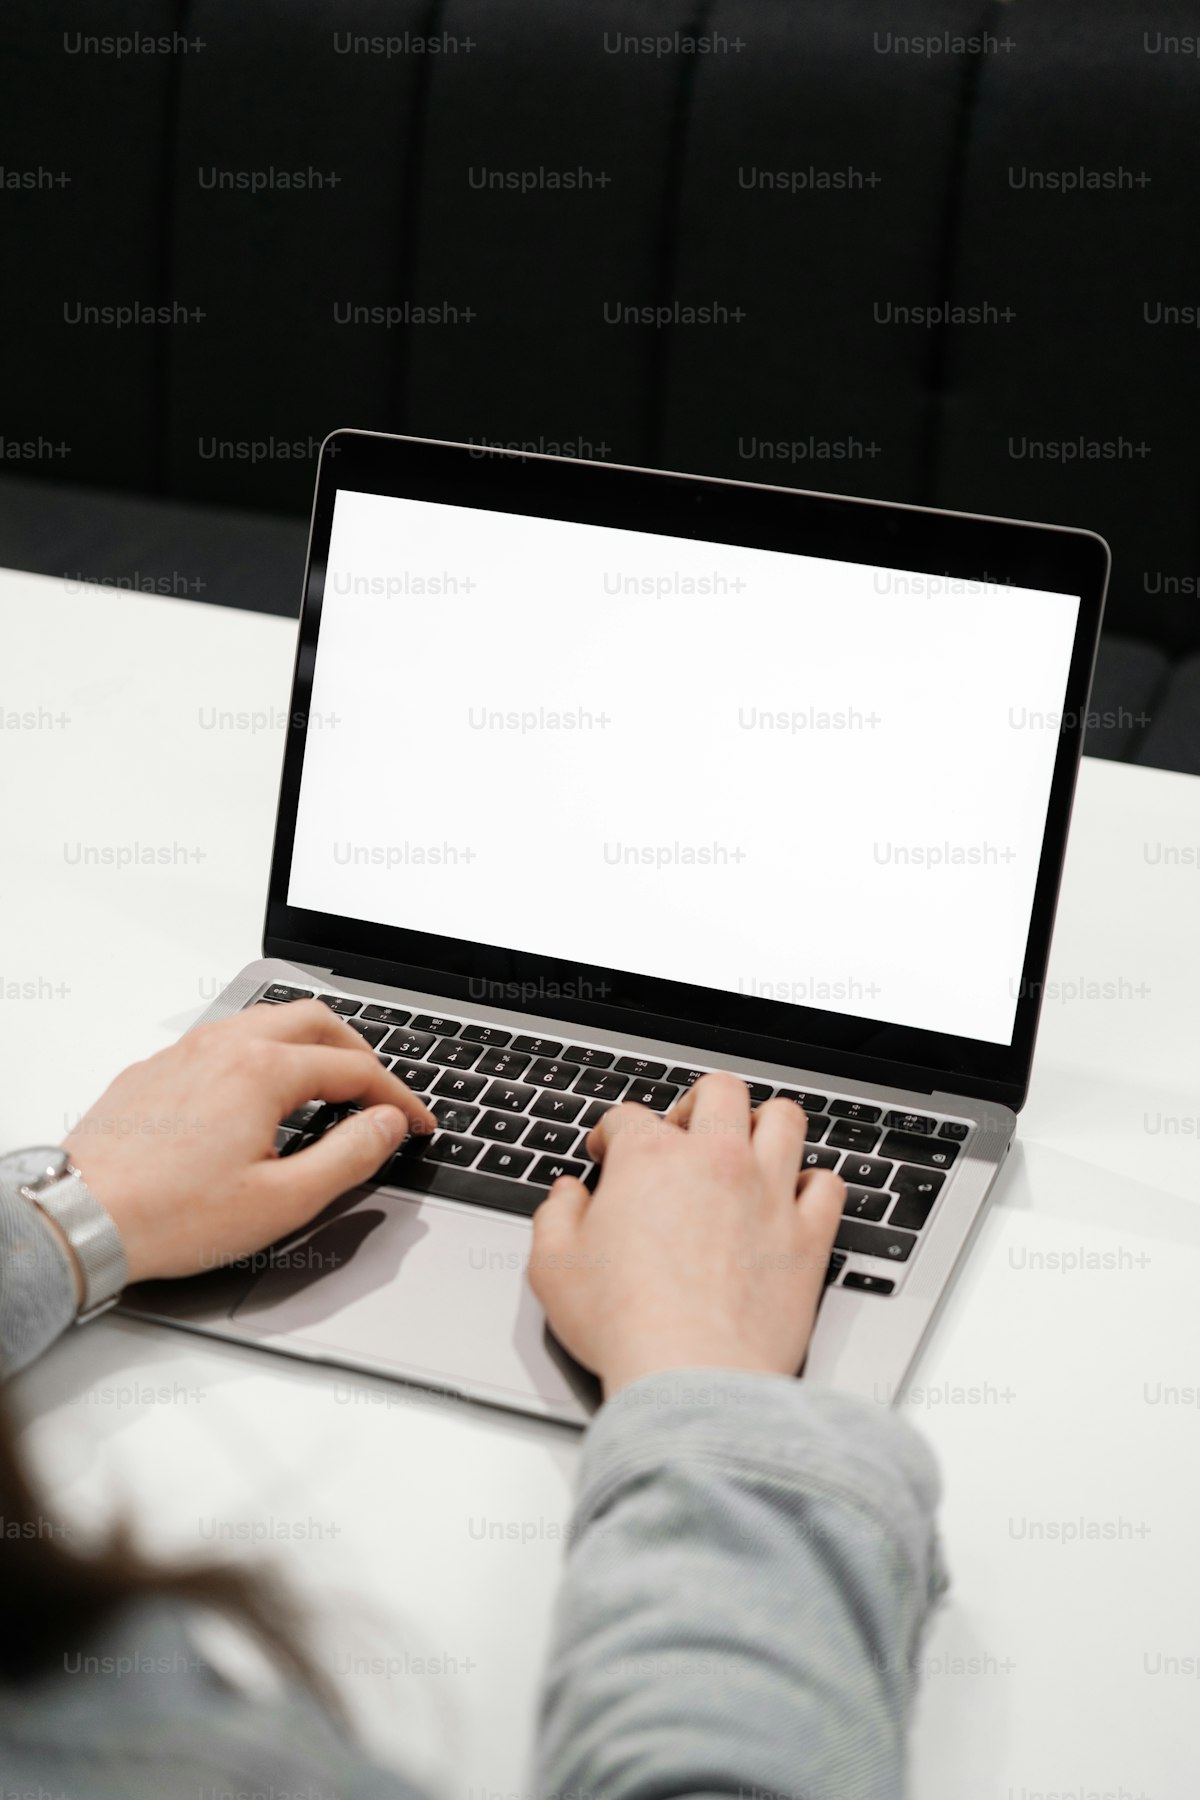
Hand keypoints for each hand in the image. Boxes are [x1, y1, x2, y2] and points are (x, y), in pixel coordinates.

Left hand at [62, 1002, 434, 1283]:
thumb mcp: (282, 1201)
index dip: (398, 1097)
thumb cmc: (169, 1215)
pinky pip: (223, 1039)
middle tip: (380, 1088)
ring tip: (327, 1081)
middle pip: (314, 1020)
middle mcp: (224, 1047)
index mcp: (262, 1071)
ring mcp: (184, 1053)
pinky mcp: (154, 1070)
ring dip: (309, 1042)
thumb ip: (348, 1156)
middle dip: (359, 1050)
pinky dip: (261, 1052)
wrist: (79, 1218)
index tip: (416, 1123)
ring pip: (264, 1020)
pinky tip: (257, 1093)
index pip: (355, 1070)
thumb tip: (387, 1125)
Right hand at [527, 1073, 843, 1395]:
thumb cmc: (623, 1325)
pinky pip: (828, 1185)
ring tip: (747, 1150)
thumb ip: (555, 1218)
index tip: (608, 1153)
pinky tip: (792, 1201)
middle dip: (698, 1102)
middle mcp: (716, 1161)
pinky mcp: (808, 1236)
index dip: (611, 1132)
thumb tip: (566, 1196)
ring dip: (765, 1125)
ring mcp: (768, 1193)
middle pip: (720, 1090)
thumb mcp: (553, 1268)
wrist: (691, 1373)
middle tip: (684, 1135)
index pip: (629, 1115)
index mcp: (650, 1159)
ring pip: (785, 1119)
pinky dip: (813, 1185)